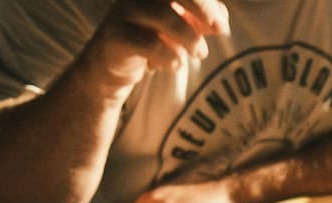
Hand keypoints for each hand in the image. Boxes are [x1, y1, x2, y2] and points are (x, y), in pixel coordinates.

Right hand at [81, 0, 229, 93]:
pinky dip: (170, 56)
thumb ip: (200, 19)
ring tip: (199, 53)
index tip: (221, 28)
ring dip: (190, 38)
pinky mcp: (115, 35)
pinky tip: (173, 65)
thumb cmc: (150, 42)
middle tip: (217, 32)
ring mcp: (124, 12)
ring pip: (165, 15)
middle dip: (202, 9)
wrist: (110, 68)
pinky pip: (150, 43)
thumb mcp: (179, 29)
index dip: (207, 4)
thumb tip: (221, 19)